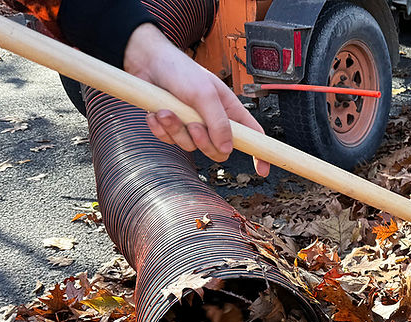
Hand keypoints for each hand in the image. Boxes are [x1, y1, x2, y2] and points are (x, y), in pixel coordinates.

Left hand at [122, 23, 269, 176]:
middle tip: (192, 125)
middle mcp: (213, 121)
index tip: (263, 170)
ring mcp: (192, 126)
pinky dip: (161, 129)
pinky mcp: (173, 127)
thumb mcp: (204, 94)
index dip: (259, 153)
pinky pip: (170, 141)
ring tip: (166, 111)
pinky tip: (156, 112)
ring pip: (190, 146)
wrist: (147, 62)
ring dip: (176, 130)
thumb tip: (227, 148)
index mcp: (229, 111)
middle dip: (202, 141)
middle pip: (218, 150)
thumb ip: (218, 123)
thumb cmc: (180, 71)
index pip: (252, 136)